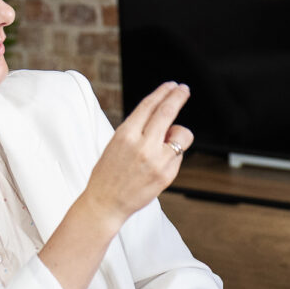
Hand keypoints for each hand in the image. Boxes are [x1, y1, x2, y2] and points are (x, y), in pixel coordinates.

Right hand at [84, 82, 192, 228]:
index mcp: (126, 134)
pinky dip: (173, 155)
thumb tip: (163, 119)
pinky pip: (179, 156)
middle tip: (184, 90)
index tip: (172, 86)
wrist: (105, 202)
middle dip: (178, 97)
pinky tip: (159, 164)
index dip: (163, 92)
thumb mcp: (116, 143)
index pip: (149, 105)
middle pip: (167, 112)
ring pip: (182, 134)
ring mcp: (157, 160)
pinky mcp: (167, 175)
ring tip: (166, 143)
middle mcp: (142, 145)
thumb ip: (138, 130)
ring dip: (178, 133)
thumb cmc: (108, 173)